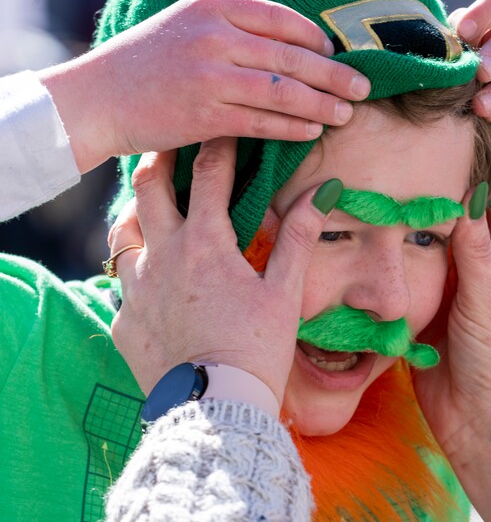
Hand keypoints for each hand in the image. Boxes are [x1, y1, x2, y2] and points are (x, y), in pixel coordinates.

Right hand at [40, 0, 370, 173]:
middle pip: (292, 56)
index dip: (315, 37)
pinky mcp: (205, 116)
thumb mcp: (186, 27)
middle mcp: (215, 38)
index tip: (336, 52)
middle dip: (334, 73)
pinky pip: (262, 122)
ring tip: (347, 113)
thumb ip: (232, 29)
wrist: (96, 98)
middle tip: (362, 87)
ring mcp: (210, 77)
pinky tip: (313, 130)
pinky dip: (292, 127)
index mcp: (213, 8)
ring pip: (283, 91)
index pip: (281, 19)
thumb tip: (289, 47)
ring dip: (321, 103)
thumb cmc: (144, 63)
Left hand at [107, 136, 340, 404]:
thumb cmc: (257, 347)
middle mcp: (163, 256)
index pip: (210, 176)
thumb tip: (322, 192)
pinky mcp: (123, 320)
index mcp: (206, 244)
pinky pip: (119, 281)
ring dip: (137, 213)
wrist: (217, 409)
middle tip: (168, 147)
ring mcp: (136, 288)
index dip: (219, 146)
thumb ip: (298, 236)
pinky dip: (133, 268)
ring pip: (123, 231)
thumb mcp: (284, 290)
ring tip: (151, 210)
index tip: (223, 130)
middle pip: (149, 188)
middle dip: (159, 160)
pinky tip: (149, 276)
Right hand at [413, 163, 490, 520]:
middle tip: (417, 152)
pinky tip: (369, 240)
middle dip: (442, 188)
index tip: (477, 132)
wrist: (485, 425)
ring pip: (427, 248)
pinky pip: (406, 281)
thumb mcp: (488, 302)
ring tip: (387, 188)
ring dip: (412, 224)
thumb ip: (472, 255)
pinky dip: (392, 262)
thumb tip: (459, 202)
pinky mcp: (423, 314)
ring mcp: (448, 292)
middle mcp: (475, 272)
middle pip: (458, 219)